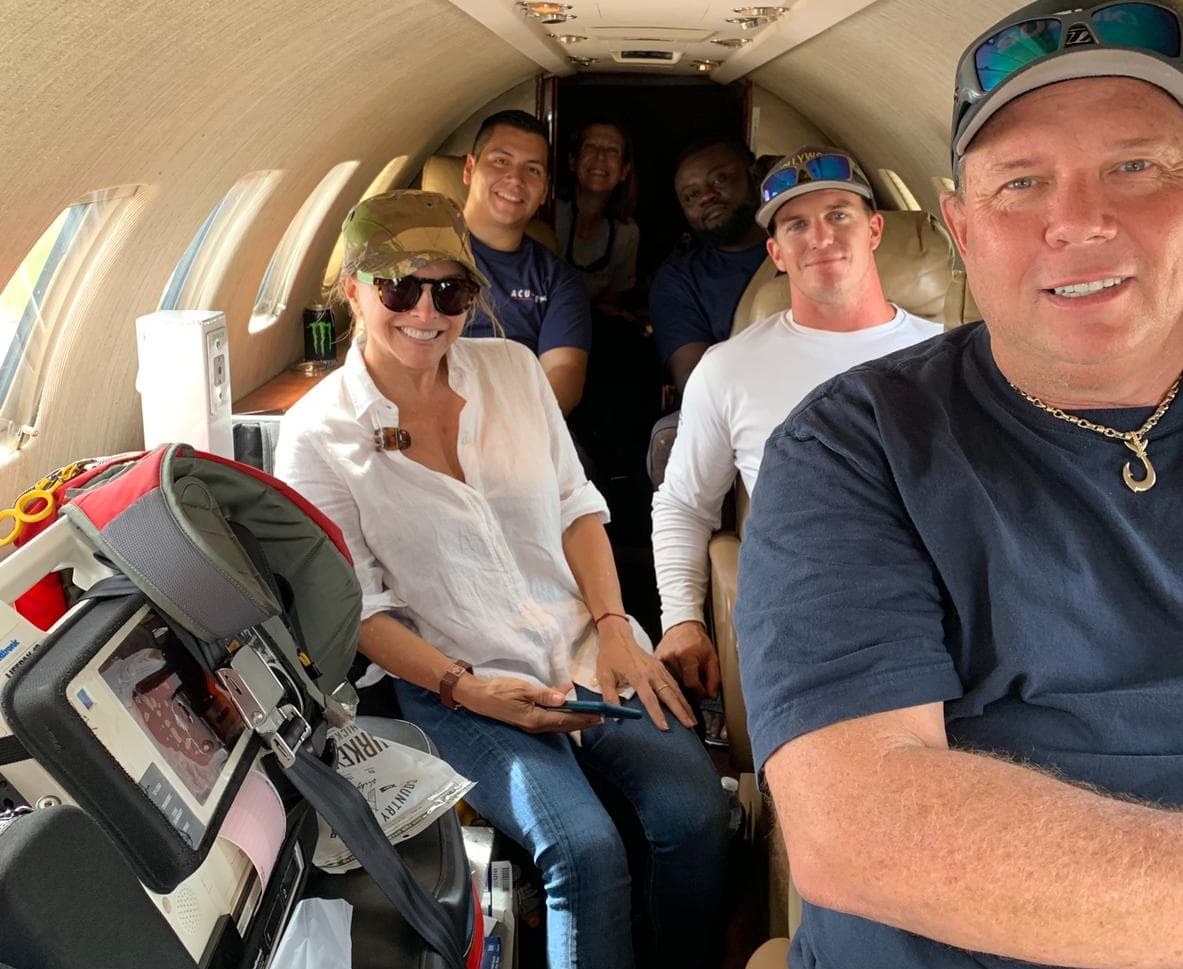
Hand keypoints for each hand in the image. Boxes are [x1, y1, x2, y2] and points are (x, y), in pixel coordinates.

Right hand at [452, 675, 602, 734]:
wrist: (478, 697)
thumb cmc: (499, 691)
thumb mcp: (522, 689)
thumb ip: (543, 694)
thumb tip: (564, 698)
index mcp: (535, 719)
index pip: (566, 719)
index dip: (584, 717)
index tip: (600, 715)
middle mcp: (536, 725)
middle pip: (565, 725)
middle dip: (584, 722)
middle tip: (602, 718)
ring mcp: (532, 724)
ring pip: (559, 723)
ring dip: (575, 720)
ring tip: (591, 716)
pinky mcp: (529, 720)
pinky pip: (551, 719)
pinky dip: (563, 714)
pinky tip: (568, 705)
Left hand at [595, 616, 695, 731]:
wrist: (618, 636)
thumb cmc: (610, 656)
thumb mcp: (604, 676)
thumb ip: (610, 697)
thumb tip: (613, 716)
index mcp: (638, 676)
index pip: (650, 699)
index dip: (658, 714)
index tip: (665, 728)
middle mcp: (651, 673)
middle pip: (669, 695)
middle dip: (681, 712)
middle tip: (691, 726)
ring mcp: (658, 669)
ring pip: (675, 689)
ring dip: (685, 705)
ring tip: (692, 719)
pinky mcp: (661, 667)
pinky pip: (674, 682)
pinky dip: (682, 695)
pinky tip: (686, 704)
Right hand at [655, 621, 719, 699]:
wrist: (683, 626)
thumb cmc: (698, 641)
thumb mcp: (712, 658)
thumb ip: (714, 678)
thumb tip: (711, 695)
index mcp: (685, 655)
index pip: (691, 683)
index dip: (699, 691)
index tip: (703, 693)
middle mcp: (671, 657)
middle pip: (681, 684)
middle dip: (691, 687)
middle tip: (697, 682)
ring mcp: (661, 658)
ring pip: (672, 682)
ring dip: (681, 683)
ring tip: (687, 674)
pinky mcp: (655, 659)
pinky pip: (664, 676)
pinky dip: (672, 678)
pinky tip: (677, 672)